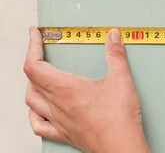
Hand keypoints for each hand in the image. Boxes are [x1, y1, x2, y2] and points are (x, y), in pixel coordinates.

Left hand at [24, 27, 150, 152]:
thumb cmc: (119, 118)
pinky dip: (34, 114)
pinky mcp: (65, 133)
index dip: (31, 46)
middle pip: (31, 80)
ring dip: (31, 85)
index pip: (34, 64)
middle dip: (34, 60)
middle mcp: (57, 105)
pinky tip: (40, 110)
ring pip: (31, 101)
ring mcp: (59, 121)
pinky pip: (39, 125)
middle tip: (42, 50)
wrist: (121, 147)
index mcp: (66, 89)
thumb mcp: (121, 79)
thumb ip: (115, 54)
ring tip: (39, 76)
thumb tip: (113, 36)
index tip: (34, 34)